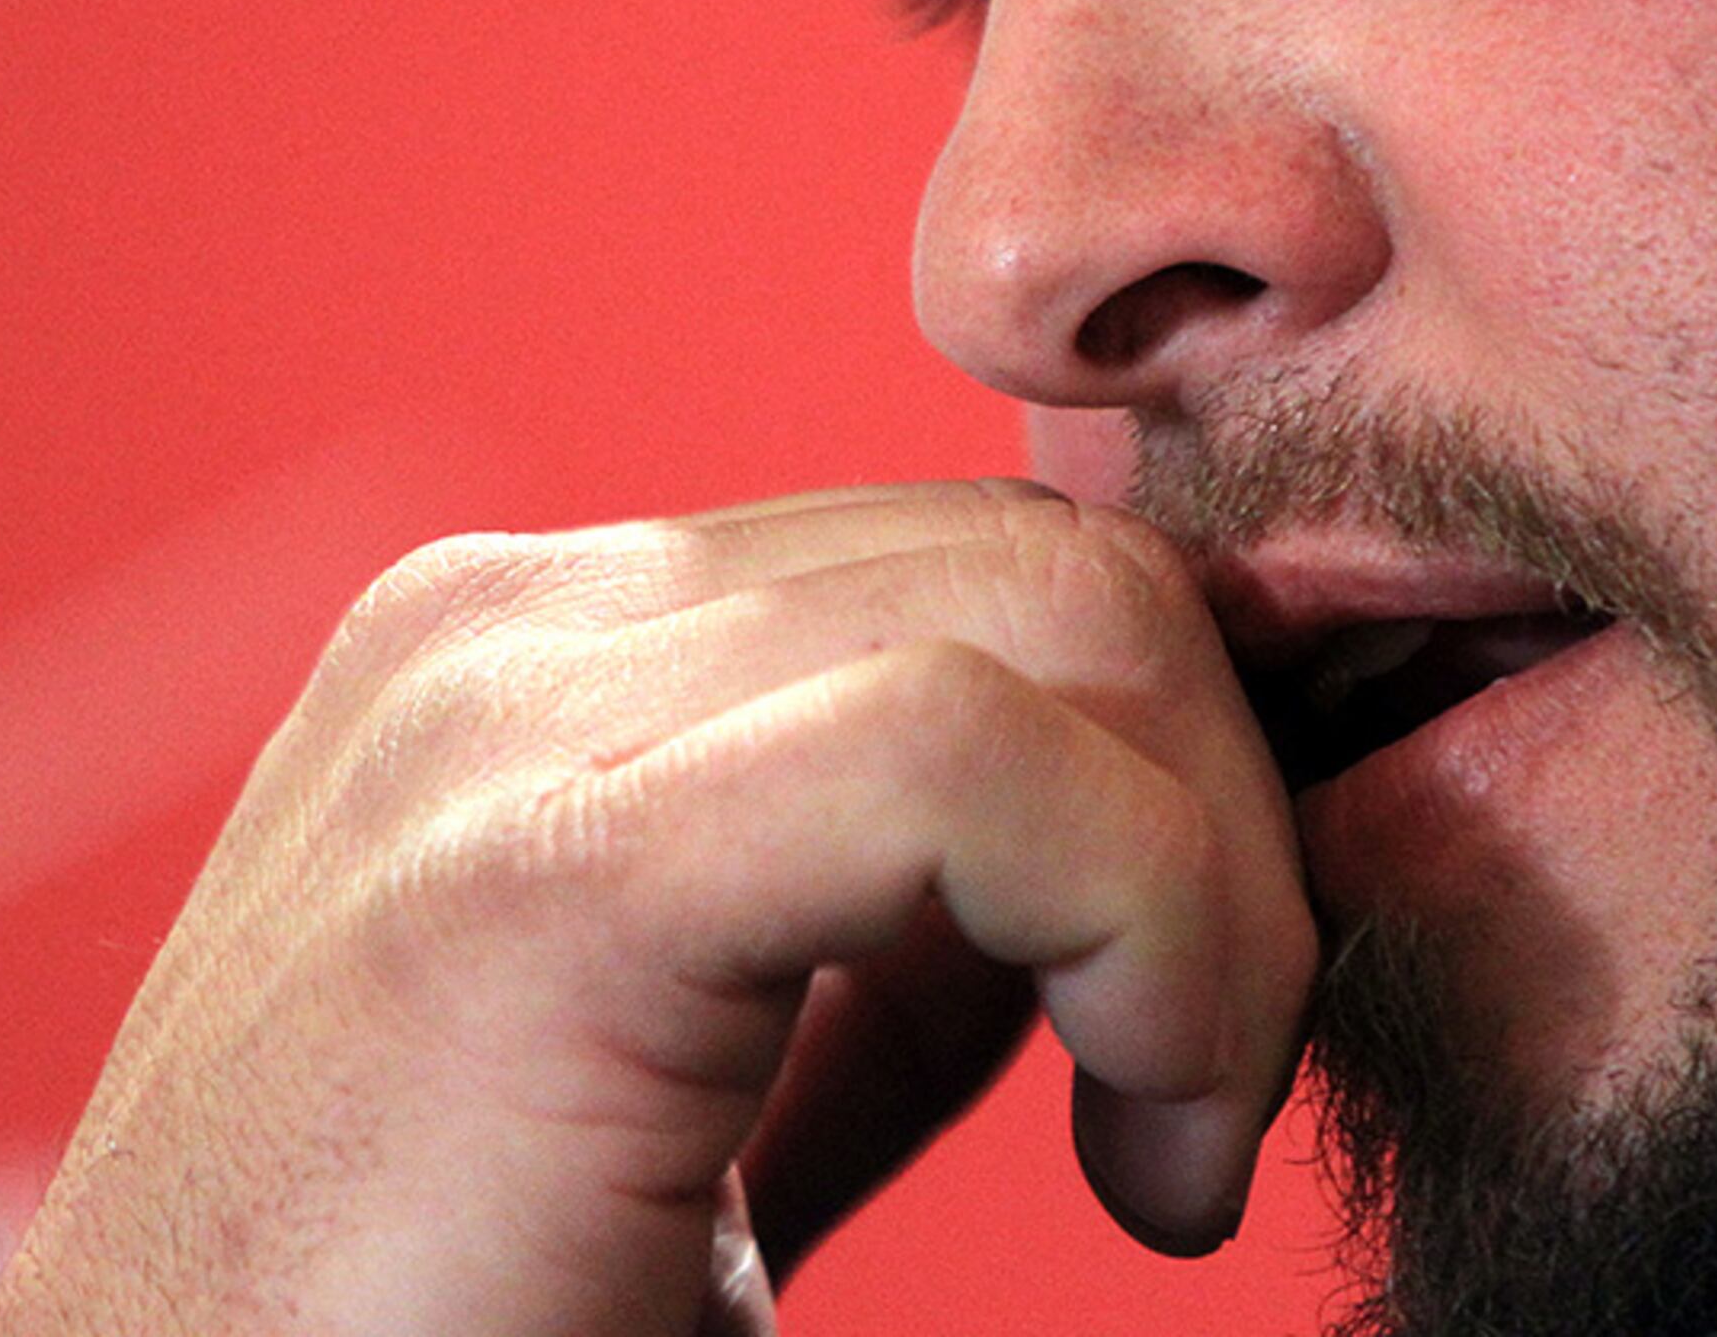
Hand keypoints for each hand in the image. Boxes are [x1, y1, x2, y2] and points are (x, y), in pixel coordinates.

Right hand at [0, 480, 1315, 1335]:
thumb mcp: (718, 1097)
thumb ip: (888, 956)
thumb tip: (1158, 881)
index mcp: (539, 669)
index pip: (983, 583)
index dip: (1168, 793)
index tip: (1186, 1063)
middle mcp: (504, 637)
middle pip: (1046, 567)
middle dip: (1221, 820)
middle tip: (1208, 1107)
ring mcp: (495, 715)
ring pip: (1054, 618)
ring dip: (1212, 890)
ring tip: (1175, 1148)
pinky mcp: (538, 870)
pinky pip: (968, 759)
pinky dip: (1148, 926)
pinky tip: (1147, 1150)